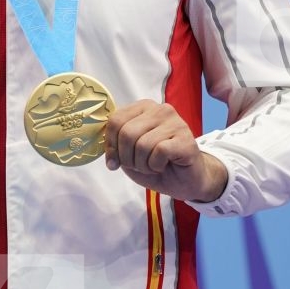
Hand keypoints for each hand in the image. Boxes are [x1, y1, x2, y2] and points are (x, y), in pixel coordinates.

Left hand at [104, 100, 226, 203]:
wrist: (185, 181)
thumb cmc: (156, 164)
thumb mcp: (128, 153)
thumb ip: (115, 144)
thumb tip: (104, 148)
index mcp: (143, 108)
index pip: (115, 120)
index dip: (110, 145)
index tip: (115, 161)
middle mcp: (160, 109)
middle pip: (126, 133)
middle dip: (126, 158)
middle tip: (138, 166)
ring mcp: (175, 122)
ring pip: (142, 144)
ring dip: (142, 164)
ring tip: (152, 166)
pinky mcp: (185, 139)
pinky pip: (159, 152)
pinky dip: (155, 165)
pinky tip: (163, 165)